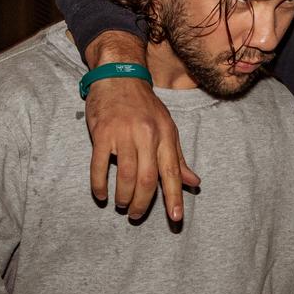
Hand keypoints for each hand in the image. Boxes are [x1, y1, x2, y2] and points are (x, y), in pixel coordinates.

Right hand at [84, 32, 199, 221]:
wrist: (119, 76)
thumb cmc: (144, 105)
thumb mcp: (167, 127)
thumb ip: (178, 157)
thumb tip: (194, 182)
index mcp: (165, 134)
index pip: (172, 171)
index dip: (174, 197)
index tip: (176, 218)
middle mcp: (146, 134)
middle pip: (147, 179)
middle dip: (142, 203)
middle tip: (136, 215)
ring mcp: (123, 133)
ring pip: (125, 175)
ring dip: (123, 197)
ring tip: (122, 204)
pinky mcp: (101, 133)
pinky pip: (99, 165)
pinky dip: (99, 185)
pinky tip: (101, 194)